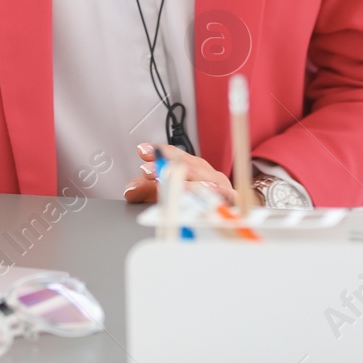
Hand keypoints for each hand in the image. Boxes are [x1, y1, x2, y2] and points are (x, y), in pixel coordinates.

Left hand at [122, 142, 240, 205]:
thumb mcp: (170, 192)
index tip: (142, 150)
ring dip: (188, 182)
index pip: (173, 155)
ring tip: (174, 183)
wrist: (231, 212)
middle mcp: (205, 172)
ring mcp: (220, 184)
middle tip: (148, 171)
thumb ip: (148, 190)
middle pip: (187, 166)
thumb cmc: (199, 199)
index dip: (158, 152)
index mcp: (191, 166)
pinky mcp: (232, 199)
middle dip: (167, 167)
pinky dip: (218, 193)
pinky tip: (208, 192)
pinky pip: (227, 195)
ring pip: (205, 180)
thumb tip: (129, 190)